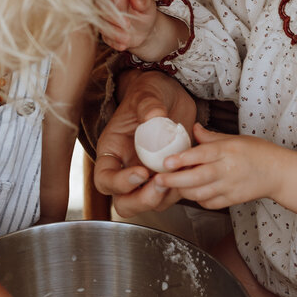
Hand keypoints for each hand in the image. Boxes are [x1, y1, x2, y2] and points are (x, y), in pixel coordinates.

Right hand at [94, 69, 196, 216]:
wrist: (170, 95)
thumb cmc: (150, 92)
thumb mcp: (146, 93)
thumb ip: (148, 104)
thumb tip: (155, 116)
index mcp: (112, 151)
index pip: (105, 179)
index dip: (120, 183)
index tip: (142, 173)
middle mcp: (126, 167)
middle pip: (124, 202)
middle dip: (142, 200)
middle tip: (161, 185)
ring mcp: (148, 175)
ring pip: (150, 203)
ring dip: (165, 197)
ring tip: (180, 176)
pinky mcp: (167, 176)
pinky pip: (172, 194)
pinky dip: (182, 189)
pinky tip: (191, 171)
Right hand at [97, 0, 158, 53]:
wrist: (145, 30)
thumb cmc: (145, 11)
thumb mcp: (149, 6)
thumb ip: (144, 2)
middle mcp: (107, 3)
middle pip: (99, 4)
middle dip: (111, 15)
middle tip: (127, 23)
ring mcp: (104, 18)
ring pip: (101, 22)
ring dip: (113, 31)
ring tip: (127, 37)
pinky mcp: (105, 33)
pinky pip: (105, 38)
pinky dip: (114, 42)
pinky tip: (124, 44)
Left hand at [157, 123, 283, 209]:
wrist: (279, 173)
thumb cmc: (257, 152)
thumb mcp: (234, 138)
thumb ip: (210, 137)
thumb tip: (193, 128)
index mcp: (227, 150)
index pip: (201, 155)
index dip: (182, 159)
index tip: (166, 162)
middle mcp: (228, 169)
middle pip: (197, 178)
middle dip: (174, 180)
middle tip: (158, 179)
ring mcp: (230, 187)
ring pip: (200, 193)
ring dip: (183, 191)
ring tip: (170, 186)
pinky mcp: (232, 200)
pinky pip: (209, 203)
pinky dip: (197, 199)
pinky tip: (192, 193)